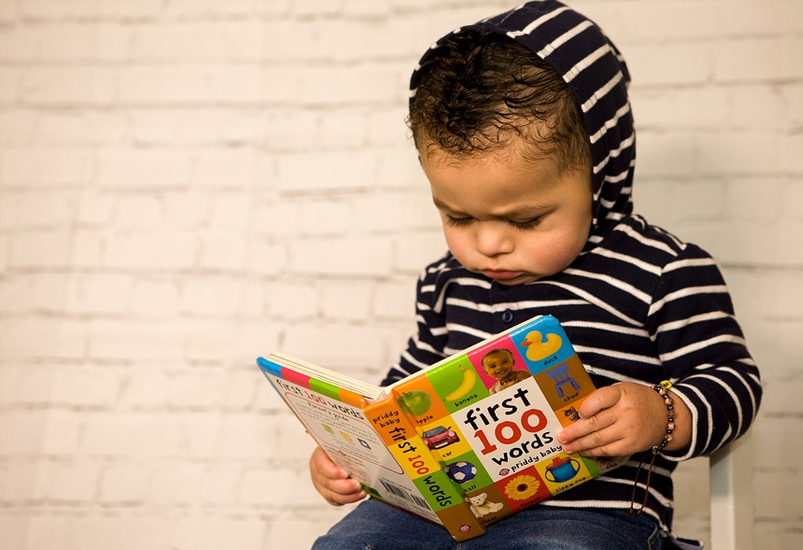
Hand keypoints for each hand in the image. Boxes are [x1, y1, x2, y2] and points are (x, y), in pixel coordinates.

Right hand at [309, 446, 366, 505]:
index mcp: (318, 456)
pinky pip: (336, 501)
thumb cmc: (342, 448)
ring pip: (331, 495)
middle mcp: (317, 472)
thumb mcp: (341, 443)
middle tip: (357, 485)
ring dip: (348, 495)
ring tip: (361, 492)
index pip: (321, 465)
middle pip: (327, 483)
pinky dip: (348, 499)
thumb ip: (347, 445)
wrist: (341, 454)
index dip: (332, 472)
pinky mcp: (328, 494)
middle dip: (344, 486)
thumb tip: (361, 445)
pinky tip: (359, 495)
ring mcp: (321, 485)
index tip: (345, 474)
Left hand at [557, 382, 690, 456]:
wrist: (665, 415)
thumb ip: (602, 398)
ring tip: (567, 447)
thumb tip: (576, 411)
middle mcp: (625, 412)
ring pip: (599, 439)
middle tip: (561, 436)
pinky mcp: (631, 445)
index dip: (586, 407)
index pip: (600, 399)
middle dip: (574, 431)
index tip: (577, 413)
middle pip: (595, 423)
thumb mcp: (621, 390)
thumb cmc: (637, 400)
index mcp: (622, 394)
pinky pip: (607, 450)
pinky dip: (593, 451)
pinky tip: (583, 450)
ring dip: (580, 444)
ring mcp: (629, 430)